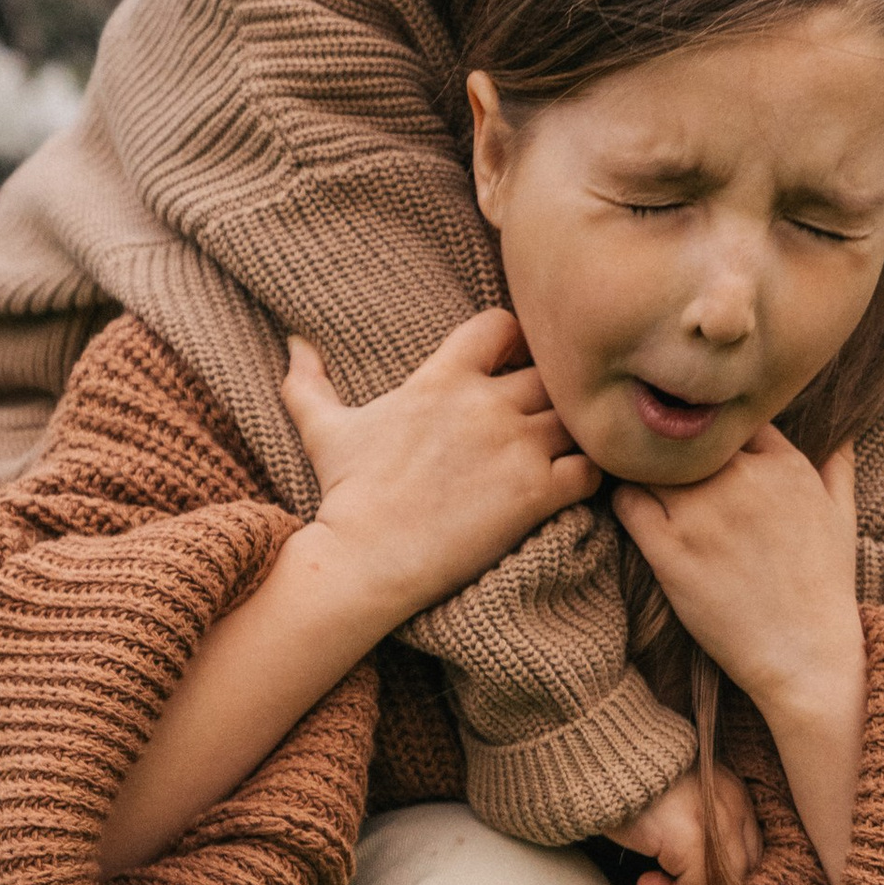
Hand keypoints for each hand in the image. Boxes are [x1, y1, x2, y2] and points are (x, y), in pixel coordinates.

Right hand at [280, 308, 600, 630]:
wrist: (363, 560)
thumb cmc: (346, 495)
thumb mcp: (323, 429)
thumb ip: (308, 381)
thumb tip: (293, 343)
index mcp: (443, 378)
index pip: (502, 324)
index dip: (514, 343)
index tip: (510, 369)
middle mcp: (486, 403)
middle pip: (551, 372)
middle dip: (554, 391)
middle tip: (548, 418)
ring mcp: (515, 446)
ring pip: (577, 418)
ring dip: (577, 433)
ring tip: (566, 452)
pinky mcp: (535, 493)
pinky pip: (591, 469)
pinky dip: (591, 476)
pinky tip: (572, 488)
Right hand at [607, 758, 763, 884]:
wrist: (608, 760)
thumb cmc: (634, 783)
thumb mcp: (679, 804)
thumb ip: (701, 832)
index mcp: (735, 797)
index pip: (753, 854)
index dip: (728, 882)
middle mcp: (735, 809)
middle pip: (745, 875)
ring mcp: (718, 824)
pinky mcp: (694, 839)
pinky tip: (646, 882)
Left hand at [611, 430, 862, 727]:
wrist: (805, 654)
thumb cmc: (824, 586)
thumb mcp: (842, 517)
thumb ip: (838, 467)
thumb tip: (845, 430)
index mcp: (783, 466)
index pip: (732, 419)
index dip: (715, 430)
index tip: (703, 445)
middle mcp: (742, 481)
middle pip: (686, 436)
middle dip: (674, 444)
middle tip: (656, 454)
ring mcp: (703, 515)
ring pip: (651, 464)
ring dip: (641, 467)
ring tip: (635, 478)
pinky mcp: (670, 552)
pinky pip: (629, 503)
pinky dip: (625, 499)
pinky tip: (632, 509)